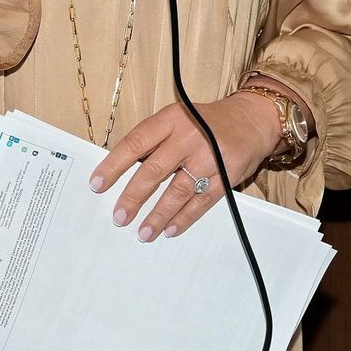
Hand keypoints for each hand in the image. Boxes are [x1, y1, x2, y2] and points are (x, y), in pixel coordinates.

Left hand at [88, 94, 284, 241]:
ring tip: (143, 232)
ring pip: (177, 191)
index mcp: (171, 119)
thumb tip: (119, 169)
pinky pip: (201, 201)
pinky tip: (170, 230)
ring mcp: (209, 157)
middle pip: (154, 170)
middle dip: (133, 197)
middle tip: (119, 216)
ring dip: (157, 215)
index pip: (136, 142)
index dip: (114, 165)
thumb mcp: (178, 118)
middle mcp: (189, 136)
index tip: (97, 184)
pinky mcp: (226, 175)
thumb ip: (154, 140)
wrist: (252, 120)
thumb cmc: (207, 122)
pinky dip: (184, 218)